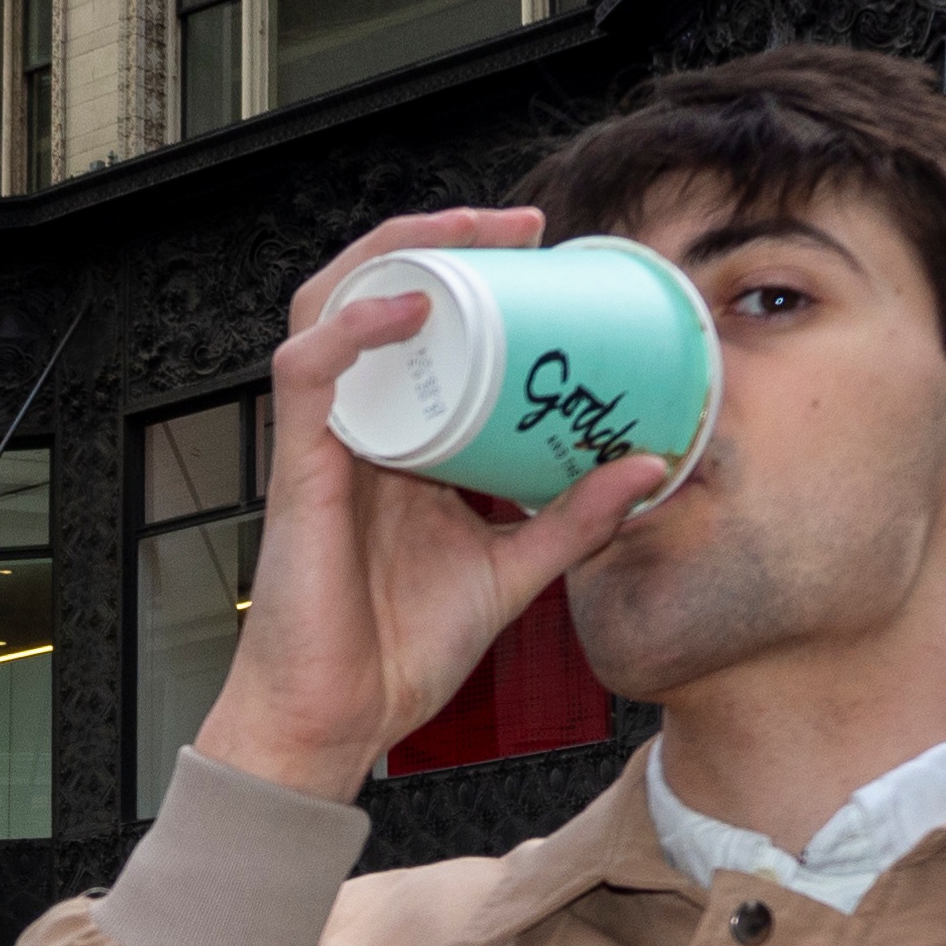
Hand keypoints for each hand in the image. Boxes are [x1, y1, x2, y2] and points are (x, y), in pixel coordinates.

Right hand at [194, 207, 674, 803]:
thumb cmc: (396, 653)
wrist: (337, 721)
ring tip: (463, 234)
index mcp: (400, 443)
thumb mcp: (511, 573)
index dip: (470, 272)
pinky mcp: (297, 469)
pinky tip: (409, 302)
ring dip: (396, 254)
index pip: (420, 326)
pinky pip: (307, 369)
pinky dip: (353, 325)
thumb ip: (573, 520)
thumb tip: (648, 467)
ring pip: (331, 306)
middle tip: (517, 224)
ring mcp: (321, 443)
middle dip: (439, 238)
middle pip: (374, 292)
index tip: (539, 249)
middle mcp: (357, 426)